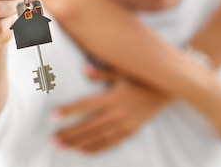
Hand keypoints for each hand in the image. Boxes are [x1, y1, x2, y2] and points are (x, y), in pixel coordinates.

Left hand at [52, 63, 169, 153]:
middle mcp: (118, 112)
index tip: (53, 115)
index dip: (69, 110)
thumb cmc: (142, 75)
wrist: (168, 89)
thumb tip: (83, 68)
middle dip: (69, 134)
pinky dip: (97, 149)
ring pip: (97, 137)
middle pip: (88, 126)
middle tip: (52, 140)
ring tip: (61, 148)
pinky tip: (83, 153)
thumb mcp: (123, 70)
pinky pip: (111, 143)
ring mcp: (125, 124)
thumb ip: (102, 71)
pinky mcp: (132, 130)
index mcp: (114, 96)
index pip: (86, 105)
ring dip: (78, 143)